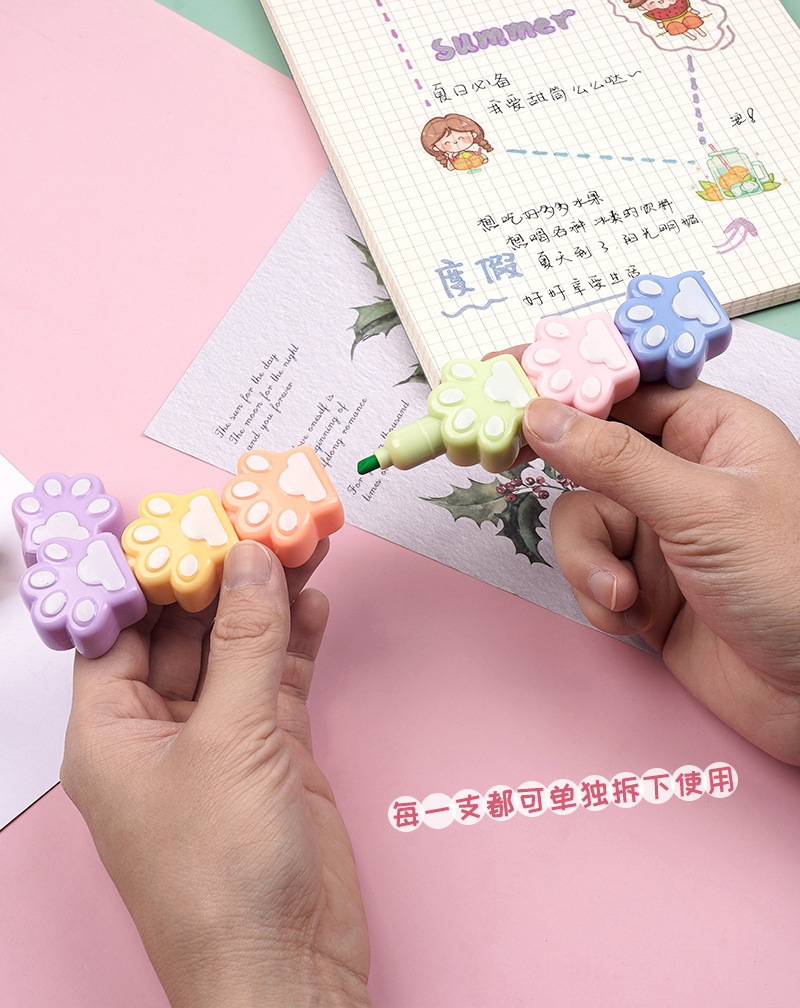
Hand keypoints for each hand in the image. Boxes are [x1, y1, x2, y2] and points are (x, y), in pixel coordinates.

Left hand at [60, 539, 370, 1007]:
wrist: (287, 963)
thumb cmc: (223, 876)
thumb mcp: (230, 739)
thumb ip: (244, 641)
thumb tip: (249, 559)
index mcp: (111, 729)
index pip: (123, 625)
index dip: (153, 570)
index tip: (192, 517)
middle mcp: (159, 729)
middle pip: (186, 629)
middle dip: (222, 575)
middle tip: (260, 517)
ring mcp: (220, 740)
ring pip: (239, 648)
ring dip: (267, 599)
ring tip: (298, 542)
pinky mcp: (272, 752)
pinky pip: (278, 678)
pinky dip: (297, 639)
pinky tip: (314, 602)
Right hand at [521, 383, 799, 764]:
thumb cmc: (794, 586)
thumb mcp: (701, 510)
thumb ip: (615, 460)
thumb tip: (544, 414)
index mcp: (713, 434)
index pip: (627, 392)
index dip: (571, 392)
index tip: (513, 390)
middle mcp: (682, 479)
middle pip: (588, 457)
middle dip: (573, 489)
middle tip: (507, 462)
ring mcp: (660, 535)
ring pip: (581, 520)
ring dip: (588, 560)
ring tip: (622, 593)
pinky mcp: (643, 587)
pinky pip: (588, 573)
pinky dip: (599, 596)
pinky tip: (634, 618)